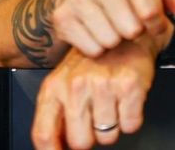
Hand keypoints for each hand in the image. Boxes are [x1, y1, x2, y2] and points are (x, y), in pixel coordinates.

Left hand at [31, 39, 158, 149]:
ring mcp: (102, 85)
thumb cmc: (90, 63)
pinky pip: (130, 125)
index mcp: (54, 87)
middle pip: (80, 142)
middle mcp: (75, 86)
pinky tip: (125, 98)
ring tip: (110, 102)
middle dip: (90, 137)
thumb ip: (55, 115)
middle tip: (94, 117)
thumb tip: (54, 148)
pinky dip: (131, 118)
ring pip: (108, 136)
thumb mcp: (63, 83)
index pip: (43, 134)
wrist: (121, 35)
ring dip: (112, 126)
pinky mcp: (128, 86)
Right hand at [52, 0, 174, 56]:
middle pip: (131, 30)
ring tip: (110, 25)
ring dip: (115, 41)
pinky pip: (92, 49)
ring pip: (111, 41)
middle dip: (132, 32)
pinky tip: (94, 31)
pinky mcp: (63, 16)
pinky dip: (96, 47)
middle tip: (124, 21)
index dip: (154, 24)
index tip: (147, 19)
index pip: (152, 13)